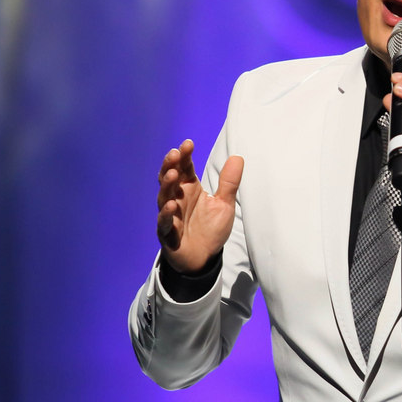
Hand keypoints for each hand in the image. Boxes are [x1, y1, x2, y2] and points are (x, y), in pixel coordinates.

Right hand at [156, 139, 244, 272]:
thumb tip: (238, 157)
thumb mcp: (224, 204)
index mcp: (189, 189)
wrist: (204, 258)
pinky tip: (171, 205)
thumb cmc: (210, 229)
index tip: (188, 144)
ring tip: (173, 174)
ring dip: (167, 185)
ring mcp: (170, 215)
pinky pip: (164, 222)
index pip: (184, 168)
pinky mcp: (167, 233)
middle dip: (170, 165)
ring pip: (163, 196)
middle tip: (175, 154)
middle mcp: (177, 198)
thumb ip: (228, 183)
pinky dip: (166, 213)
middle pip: (169, 178)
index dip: (184, 156)